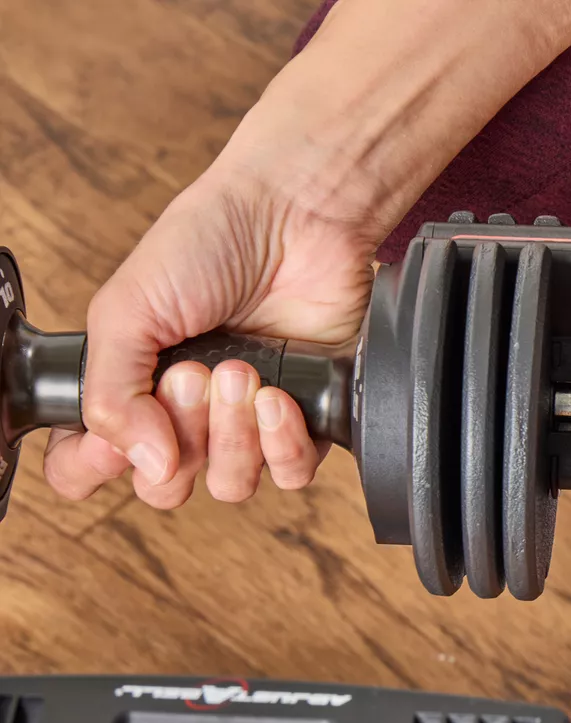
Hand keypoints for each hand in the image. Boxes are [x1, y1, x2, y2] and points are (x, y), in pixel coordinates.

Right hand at [44, 162, 374, 507]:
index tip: (113, 441)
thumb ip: (110, 392)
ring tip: (240, 372)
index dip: (95, 466)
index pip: (89, 463)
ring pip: (231, 484)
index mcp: (129, 387)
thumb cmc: (209, 244)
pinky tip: (277, 397)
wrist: (296, 216)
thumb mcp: (127, 308)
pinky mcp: (306, 418)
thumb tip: (140, 462)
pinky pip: (292, 472)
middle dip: (177, 436)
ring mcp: (246, 420)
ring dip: (231, 436)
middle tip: (190, 375)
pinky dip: (283, 444)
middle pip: (166, 484)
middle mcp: (185, 414)